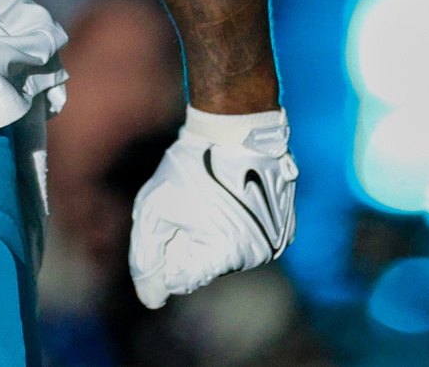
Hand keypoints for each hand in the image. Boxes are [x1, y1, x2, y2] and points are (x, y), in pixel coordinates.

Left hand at [129, 106, 296, 308]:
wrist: (235, 128)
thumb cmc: (191, 166)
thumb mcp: (154, 208)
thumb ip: (147, 256)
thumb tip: (150, 299)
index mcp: (226, 255)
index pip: (181, 278)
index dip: (165, 250)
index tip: (169, 219)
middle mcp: (257, 256)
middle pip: (204, 266)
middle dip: (186, 241)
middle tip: (186, 203)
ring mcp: (274, 242)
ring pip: (225, 253)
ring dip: (208, 232)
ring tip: (207, 195)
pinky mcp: (281, 226)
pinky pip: (246, 236)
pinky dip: (229, 222)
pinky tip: (225, 195)